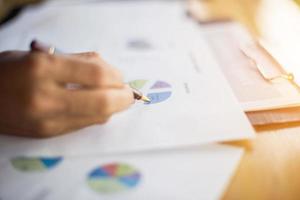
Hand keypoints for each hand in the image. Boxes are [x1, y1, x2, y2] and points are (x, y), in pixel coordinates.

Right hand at [0, 51, 133, 137]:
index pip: (96, 75)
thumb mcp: (39, 55)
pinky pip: (83, 125)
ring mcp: (46, 120)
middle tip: (128, 92)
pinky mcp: (47, 134)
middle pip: (103, 102)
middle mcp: (45, 97)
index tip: (121, 76)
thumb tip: (110, 70)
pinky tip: (98, 106)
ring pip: (97, 117)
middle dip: (123, 98)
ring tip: (116, 97)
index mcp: (42, 69)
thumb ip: (77, 61)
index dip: (116, 76)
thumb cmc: (9, 70)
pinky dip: (97, 115)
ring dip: (114, 107)